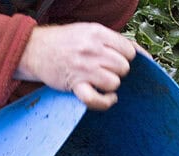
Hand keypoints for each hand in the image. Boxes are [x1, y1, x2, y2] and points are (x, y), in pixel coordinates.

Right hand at [13, 23, 136, 110]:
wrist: (35, 49)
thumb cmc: (65, 42)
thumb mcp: (89, 31)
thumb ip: (114, 40)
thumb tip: (143, 54)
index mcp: (98, 32)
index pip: (129, 51)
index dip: (125, 58)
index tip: (116, 60)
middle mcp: (92, 49)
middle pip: (124, 68)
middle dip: (118, 72)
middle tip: (106, 70)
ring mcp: (83, 68)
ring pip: (114, 83)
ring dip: (110, 85)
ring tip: (101, 81)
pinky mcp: (75, 84)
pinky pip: (96, 99)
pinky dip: (105, 102)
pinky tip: (108, 98)